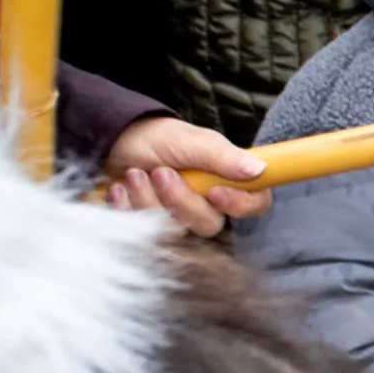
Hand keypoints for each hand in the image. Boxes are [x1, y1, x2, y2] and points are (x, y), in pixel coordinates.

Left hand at [94, 115, 269, 238]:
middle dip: (180, 200)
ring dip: (148, 200)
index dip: (241, 205)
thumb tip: (259, 170)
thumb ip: (223, 157)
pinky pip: (142, 234)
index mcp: (226, 180)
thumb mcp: (191, 141)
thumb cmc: (157, 138)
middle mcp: (206, 204)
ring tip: (134, 174)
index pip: (255, 204)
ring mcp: (177, 219)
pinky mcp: (149, 228)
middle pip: (210, 225)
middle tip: (160, 173)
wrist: (114, 142)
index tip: (216, 192)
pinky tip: (120, 188)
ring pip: (174, 231)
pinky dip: (128, 208)